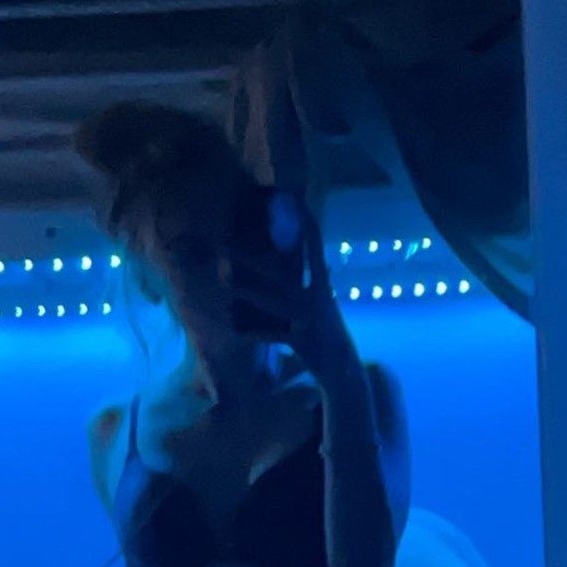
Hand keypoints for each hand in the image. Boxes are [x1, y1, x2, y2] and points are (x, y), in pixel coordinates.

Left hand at [227, 205, 357, 386]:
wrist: (343, 367)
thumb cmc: (324, 330)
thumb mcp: (320, 301)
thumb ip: (308, 278)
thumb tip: (298, 254)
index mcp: (322, 284)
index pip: (314, 245)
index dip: (305, 222)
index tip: (291, 198)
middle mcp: (317, 297)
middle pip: (280, 271)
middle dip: (251, 256)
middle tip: (223, 243)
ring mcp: (309, 318)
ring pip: (273, 299)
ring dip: (248, 287)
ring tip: (224, 277)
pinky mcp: (302, 341)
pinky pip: (272, 334)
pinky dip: (254, 331)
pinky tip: (236, 327)